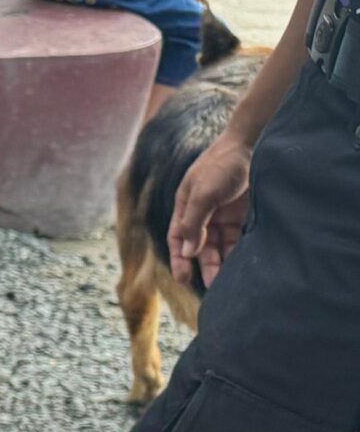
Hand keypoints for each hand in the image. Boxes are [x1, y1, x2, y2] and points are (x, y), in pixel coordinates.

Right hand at [169, 132, 253, 287]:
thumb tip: (188, 252)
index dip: (180, 259)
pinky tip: (243, 263)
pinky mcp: (243, 213)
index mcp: (186, 207)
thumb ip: (194, 223)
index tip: (183, 279)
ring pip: (221, 244)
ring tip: (229, 281)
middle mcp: (203, 213)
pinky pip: (239, 237)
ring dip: (223, 261)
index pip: (179, 239)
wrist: (253, 144)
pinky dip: (239, 250)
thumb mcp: (202, 194)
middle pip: (201, 246)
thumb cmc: (220, 165)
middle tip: (213, 287)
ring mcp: (224, 213)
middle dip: (206, 266)